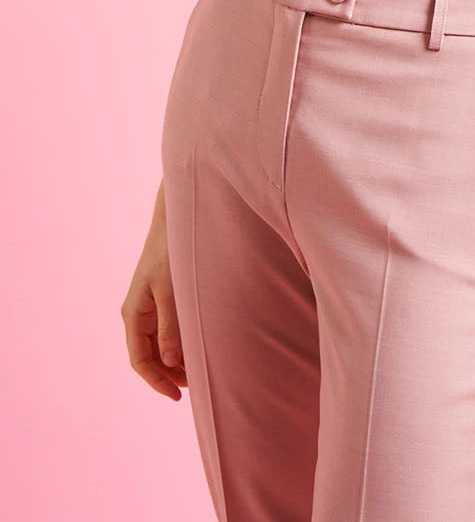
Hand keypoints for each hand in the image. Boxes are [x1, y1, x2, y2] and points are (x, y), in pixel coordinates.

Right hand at [121, 181, 186, 400]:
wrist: (176, 218)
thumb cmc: (173, 251)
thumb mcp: (172, 290)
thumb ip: (171, 325)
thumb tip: (171, 361)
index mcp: (134, 314)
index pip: (140, 360)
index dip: (157, 382)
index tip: (178, 396)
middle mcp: (138, 313)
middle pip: (149, 356)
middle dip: (169, 374)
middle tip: (196, 386)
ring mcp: (149, 306)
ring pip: (158, 345)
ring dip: (175, 361)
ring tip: (200, 372)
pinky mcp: (162, 298)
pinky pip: (166, 330)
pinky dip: (179, 343)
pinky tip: (198, 347)